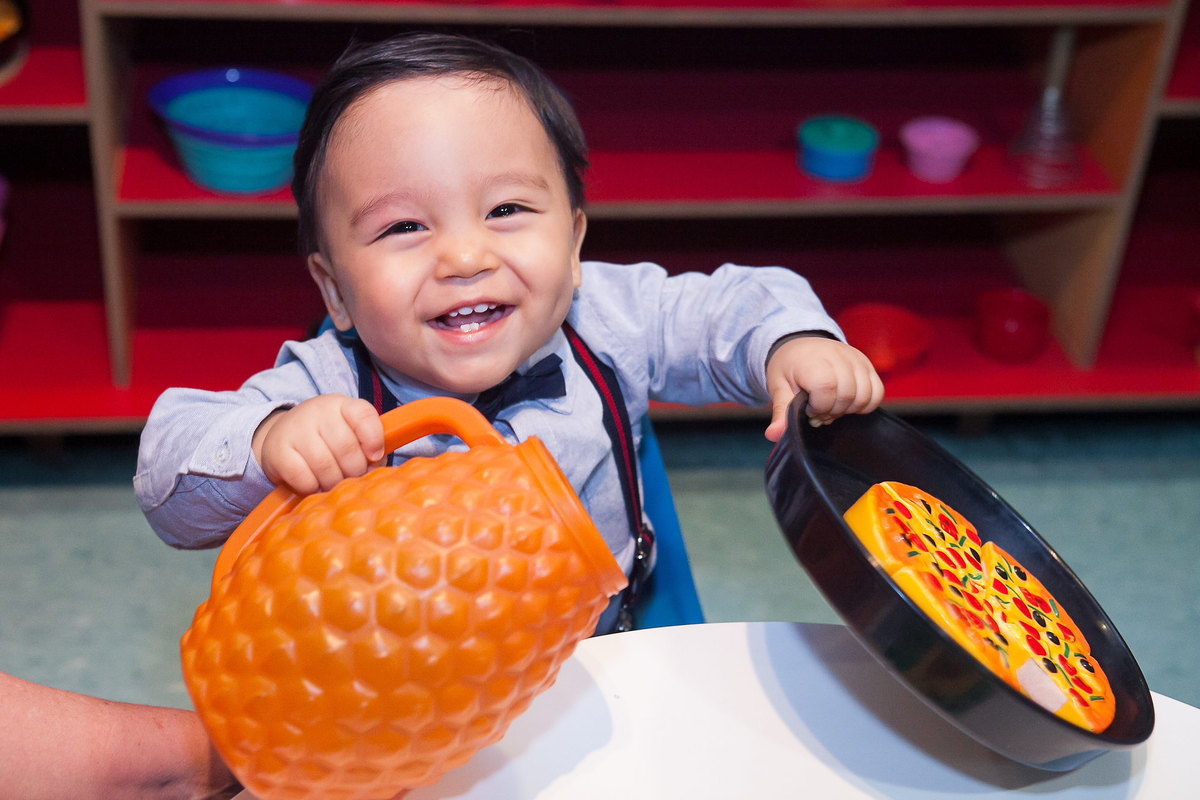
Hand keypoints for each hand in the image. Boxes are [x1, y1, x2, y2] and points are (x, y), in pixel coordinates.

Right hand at [252, 395, 385, 494]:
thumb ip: (369, 446)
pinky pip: (304, 478)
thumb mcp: (350, 432)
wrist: (283, 435)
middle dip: (354, 470)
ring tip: (333, 482)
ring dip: (333, 482)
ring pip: (325, 466)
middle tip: (351, 476)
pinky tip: (313, 483)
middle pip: (346, 448)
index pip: (364, 415)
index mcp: (341, 405)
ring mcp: (295, 429)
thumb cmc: (327, 438)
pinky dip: (312, 487)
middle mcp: (317, 411)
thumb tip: (374, 469)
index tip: (374, 456)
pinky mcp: (278, 451)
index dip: (374, 439)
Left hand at [764, 336, 883, 441]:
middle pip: (847, 396)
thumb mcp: (778, 386)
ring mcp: (856, 360)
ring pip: (864, 396)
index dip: (819, 407)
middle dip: (832, 411)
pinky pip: (877, 392)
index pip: (827, 391)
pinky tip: (847, 402)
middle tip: (819, 409)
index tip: (808, 408)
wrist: (800, 344)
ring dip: (848, 409)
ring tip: (832, 404)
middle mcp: (839, 357)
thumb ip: (781, 411)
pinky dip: (865, 403)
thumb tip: (774, 435)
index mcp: (814, 361)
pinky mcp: (867, 364)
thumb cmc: (789, 366)